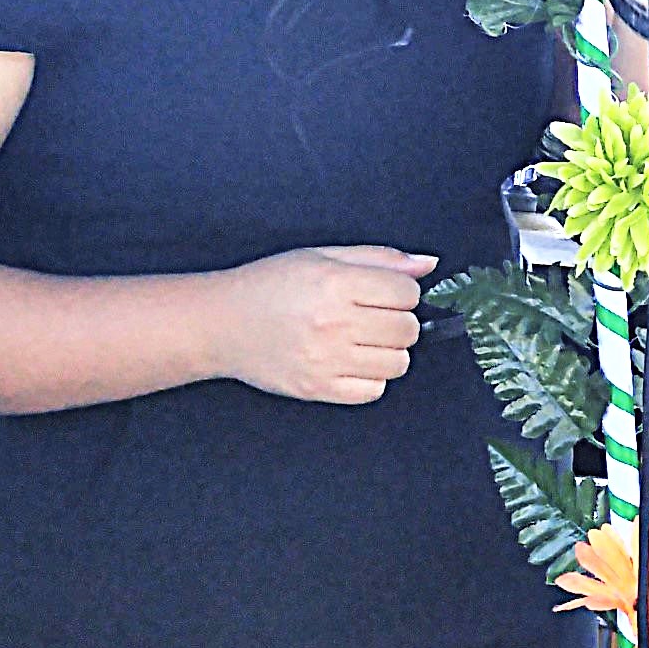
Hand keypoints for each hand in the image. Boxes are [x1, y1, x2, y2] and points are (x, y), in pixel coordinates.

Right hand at [224, 246, 436, 403]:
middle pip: (407, 329)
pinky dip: (371, 377)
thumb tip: (427, 264)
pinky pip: (374, 391)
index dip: (403, 291)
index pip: (407, 292)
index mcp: (335, 283)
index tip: (387, 293)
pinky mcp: (318, 389)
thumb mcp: (321, 256)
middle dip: (399, 321)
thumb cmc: (269, 287)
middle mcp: (332, 322)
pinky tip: (351, 360)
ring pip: (397, 363)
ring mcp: (326, 359)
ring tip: (363, 339)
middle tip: (374, 316)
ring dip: (389, 351)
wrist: (221, 324)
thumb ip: (377, 258)